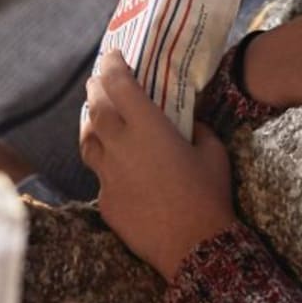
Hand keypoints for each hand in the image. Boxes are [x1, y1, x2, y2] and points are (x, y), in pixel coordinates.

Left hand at [80, 55, 237, 279]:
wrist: (193, 246)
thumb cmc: (209, 195)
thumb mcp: (214, 152)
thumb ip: (197, 130)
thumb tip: (188, 124)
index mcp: (148, 128)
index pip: (120, 85)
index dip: (113, 66)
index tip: (112, 55)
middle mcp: (121, 146)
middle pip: (96, 108)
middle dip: (96, 89)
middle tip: (98, 80)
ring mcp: (108, 175)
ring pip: (88, 140)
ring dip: (90, 123)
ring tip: (96, 116)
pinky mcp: (106, 201)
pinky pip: (99, 175)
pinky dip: (104, 163)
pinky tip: (116, 166)